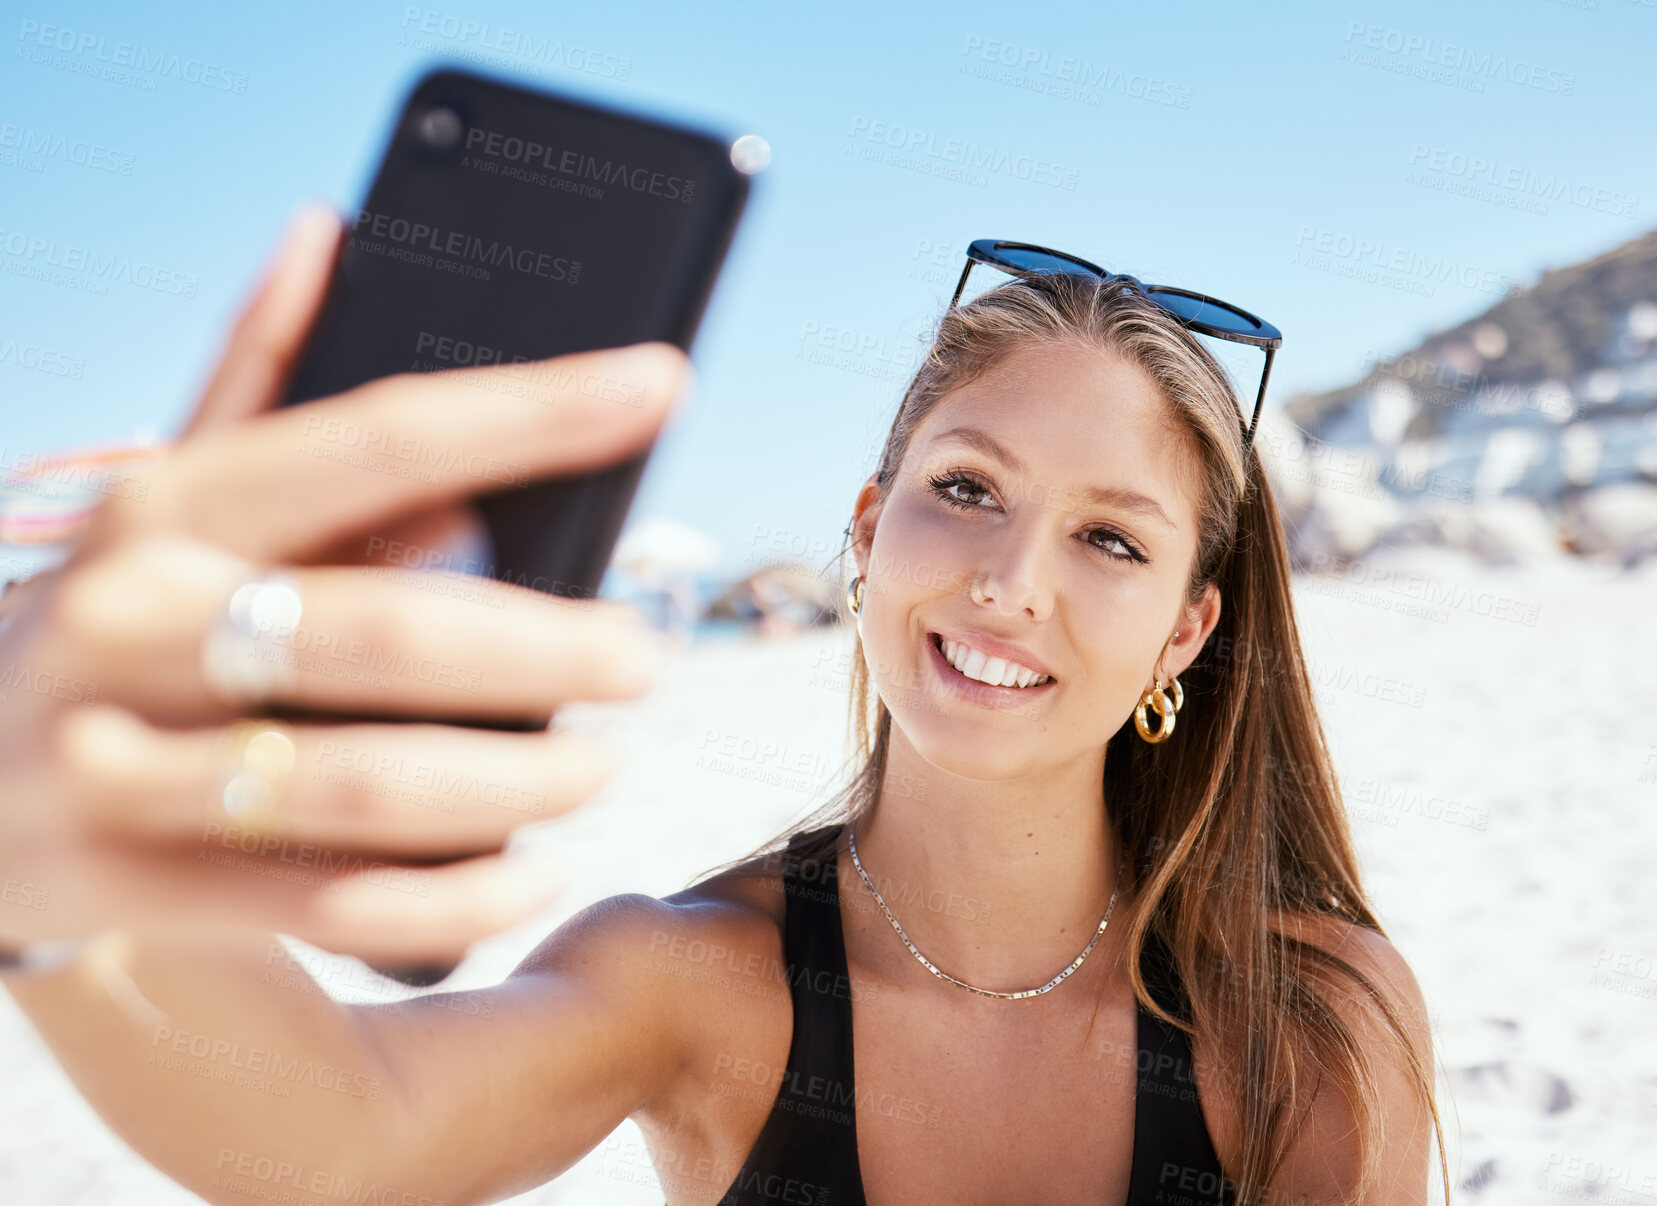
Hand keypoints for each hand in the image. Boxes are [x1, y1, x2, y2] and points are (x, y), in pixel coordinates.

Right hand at [0, 203, 692, 966]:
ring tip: (603, 764)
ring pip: (368, 786)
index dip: (530, 411)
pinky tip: (535, 866)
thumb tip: (331, 231)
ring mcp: (120, 766)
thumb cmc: (102, 616)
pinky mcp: (133, 885)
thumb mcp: (156, 492)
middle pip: (389, 633)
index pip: (374, 439)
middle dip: (548, 650)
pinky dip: (460, 895)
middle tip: (641, 657)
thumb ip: (252, 378)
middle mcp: (134, 626)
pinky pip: (333, 905)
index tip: (654, 386)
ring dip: (522, 780)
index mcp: (161, 507)